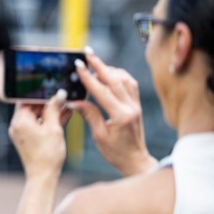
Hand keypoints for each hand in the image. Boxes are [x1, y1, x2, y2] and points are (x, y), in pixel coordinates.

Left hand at [8, 90, 71, 178]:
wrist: (43, 177)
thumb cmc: (47, 155)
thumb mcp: (53, 128)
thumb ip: (54, 109)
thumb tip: (59, 95)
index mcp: (20, 121)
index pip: (27, 99)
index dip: (40, 93)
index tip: (53, 90)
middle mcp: (18, 126)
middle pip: (32, 107)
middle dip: (48, 102)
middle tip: (63, 97)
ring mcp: (23, 133)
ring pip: (37, 116)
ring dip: (51, 111)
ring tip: (66, 105)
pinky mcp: (29, 139)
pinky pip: (39, 125)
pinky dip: (49, 121)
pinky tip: (64, 115)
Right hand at [69, 48, 156, 176]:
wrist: (136, 161)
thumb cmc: (116, 153)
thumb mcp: (99, 136)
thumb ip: (89, 114)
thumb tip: (75, 100)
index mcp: (121, 116)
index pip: (102, 91)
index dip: (88, 78)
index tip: (78, 66)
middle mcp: (131, 107)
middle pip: (114, 79)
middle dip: (99, 65)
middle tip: (87, 53)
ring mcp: (136, 105)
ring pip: (124, 79)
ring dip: (109, 69)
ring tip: (95, 63)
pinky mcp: (138, 105)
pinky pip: (130, 84)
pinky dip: (120, 76)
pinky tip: (110, 73)